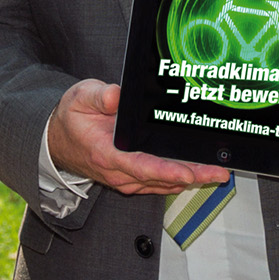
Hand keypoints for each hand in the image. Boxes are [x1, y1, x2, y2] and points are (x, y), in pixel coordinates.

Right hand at [46, 78, 229, 195]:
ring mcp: (125, 179)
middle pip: (160, 179)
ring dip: (191, 179)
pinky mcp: (132, 179)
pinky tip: (198, 174)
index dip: (166, 171)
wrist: (58, 139)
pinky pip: (159, 183)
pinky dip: (179, 180)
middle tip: (219, 173)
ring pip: (163, 184)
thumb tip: (118, 95)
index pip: (140, 166)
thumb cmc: (72, 118)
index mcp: (106, 153)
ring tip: (217, 173)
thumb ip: (99, 96)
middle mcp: (118, 172)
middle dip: (192, 176)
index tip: (188, 172)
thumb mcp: (80, 98)